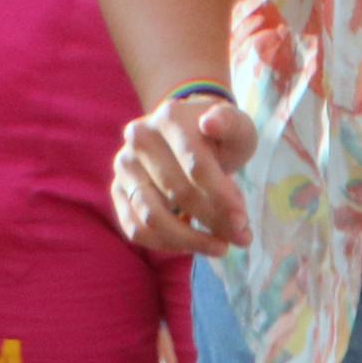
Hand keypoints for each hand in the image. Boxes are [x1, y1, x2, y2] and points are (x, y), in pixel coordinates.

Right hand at [112, 89, 257, 256]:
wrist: (189, 136)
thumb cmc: (218, 136)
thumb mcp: (235, 126)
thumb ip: (230, 123)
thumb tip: (210, 123)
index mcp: (170, 117)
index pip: (196, 166)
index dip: (221, 198)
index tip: (243, 221)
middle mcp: (139, 138)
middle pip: (178, 193)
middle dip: (213, 221)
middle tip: (241, 238)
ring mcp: (125, 166)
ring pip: (152, 217)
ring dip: (190, 240)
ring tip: (219, 246)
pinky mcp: (118, 191)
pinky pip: (136, 229)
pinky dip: (166, 245)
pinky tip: (193, 243)